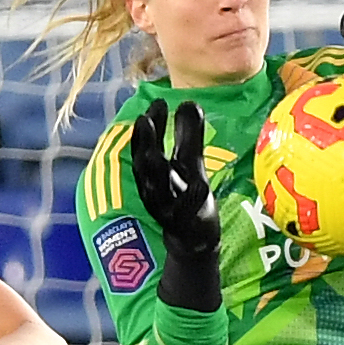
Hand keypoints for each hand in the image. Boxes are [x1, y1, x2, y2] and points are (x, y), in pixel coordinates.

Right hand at [129, 101, 223, 309]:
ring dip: (155, 171)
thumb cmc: (187, 197)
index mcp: (154, 175)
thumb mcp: (188, 164)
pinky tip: (200, 185)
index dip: (148, 127)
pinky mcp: (188, 225)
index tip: (154, 104)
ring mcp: (169, 209)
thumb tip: (187, 101)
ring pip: (157, 190)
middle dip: (143, 144)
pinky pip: (187, 214)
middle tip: (144, 119)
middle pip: (145, 167)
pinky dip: (190, 200)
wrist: (193, 242)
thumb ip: (187, 135)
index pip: (144, 148)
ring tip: (156, 152)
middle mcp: (156, 191)